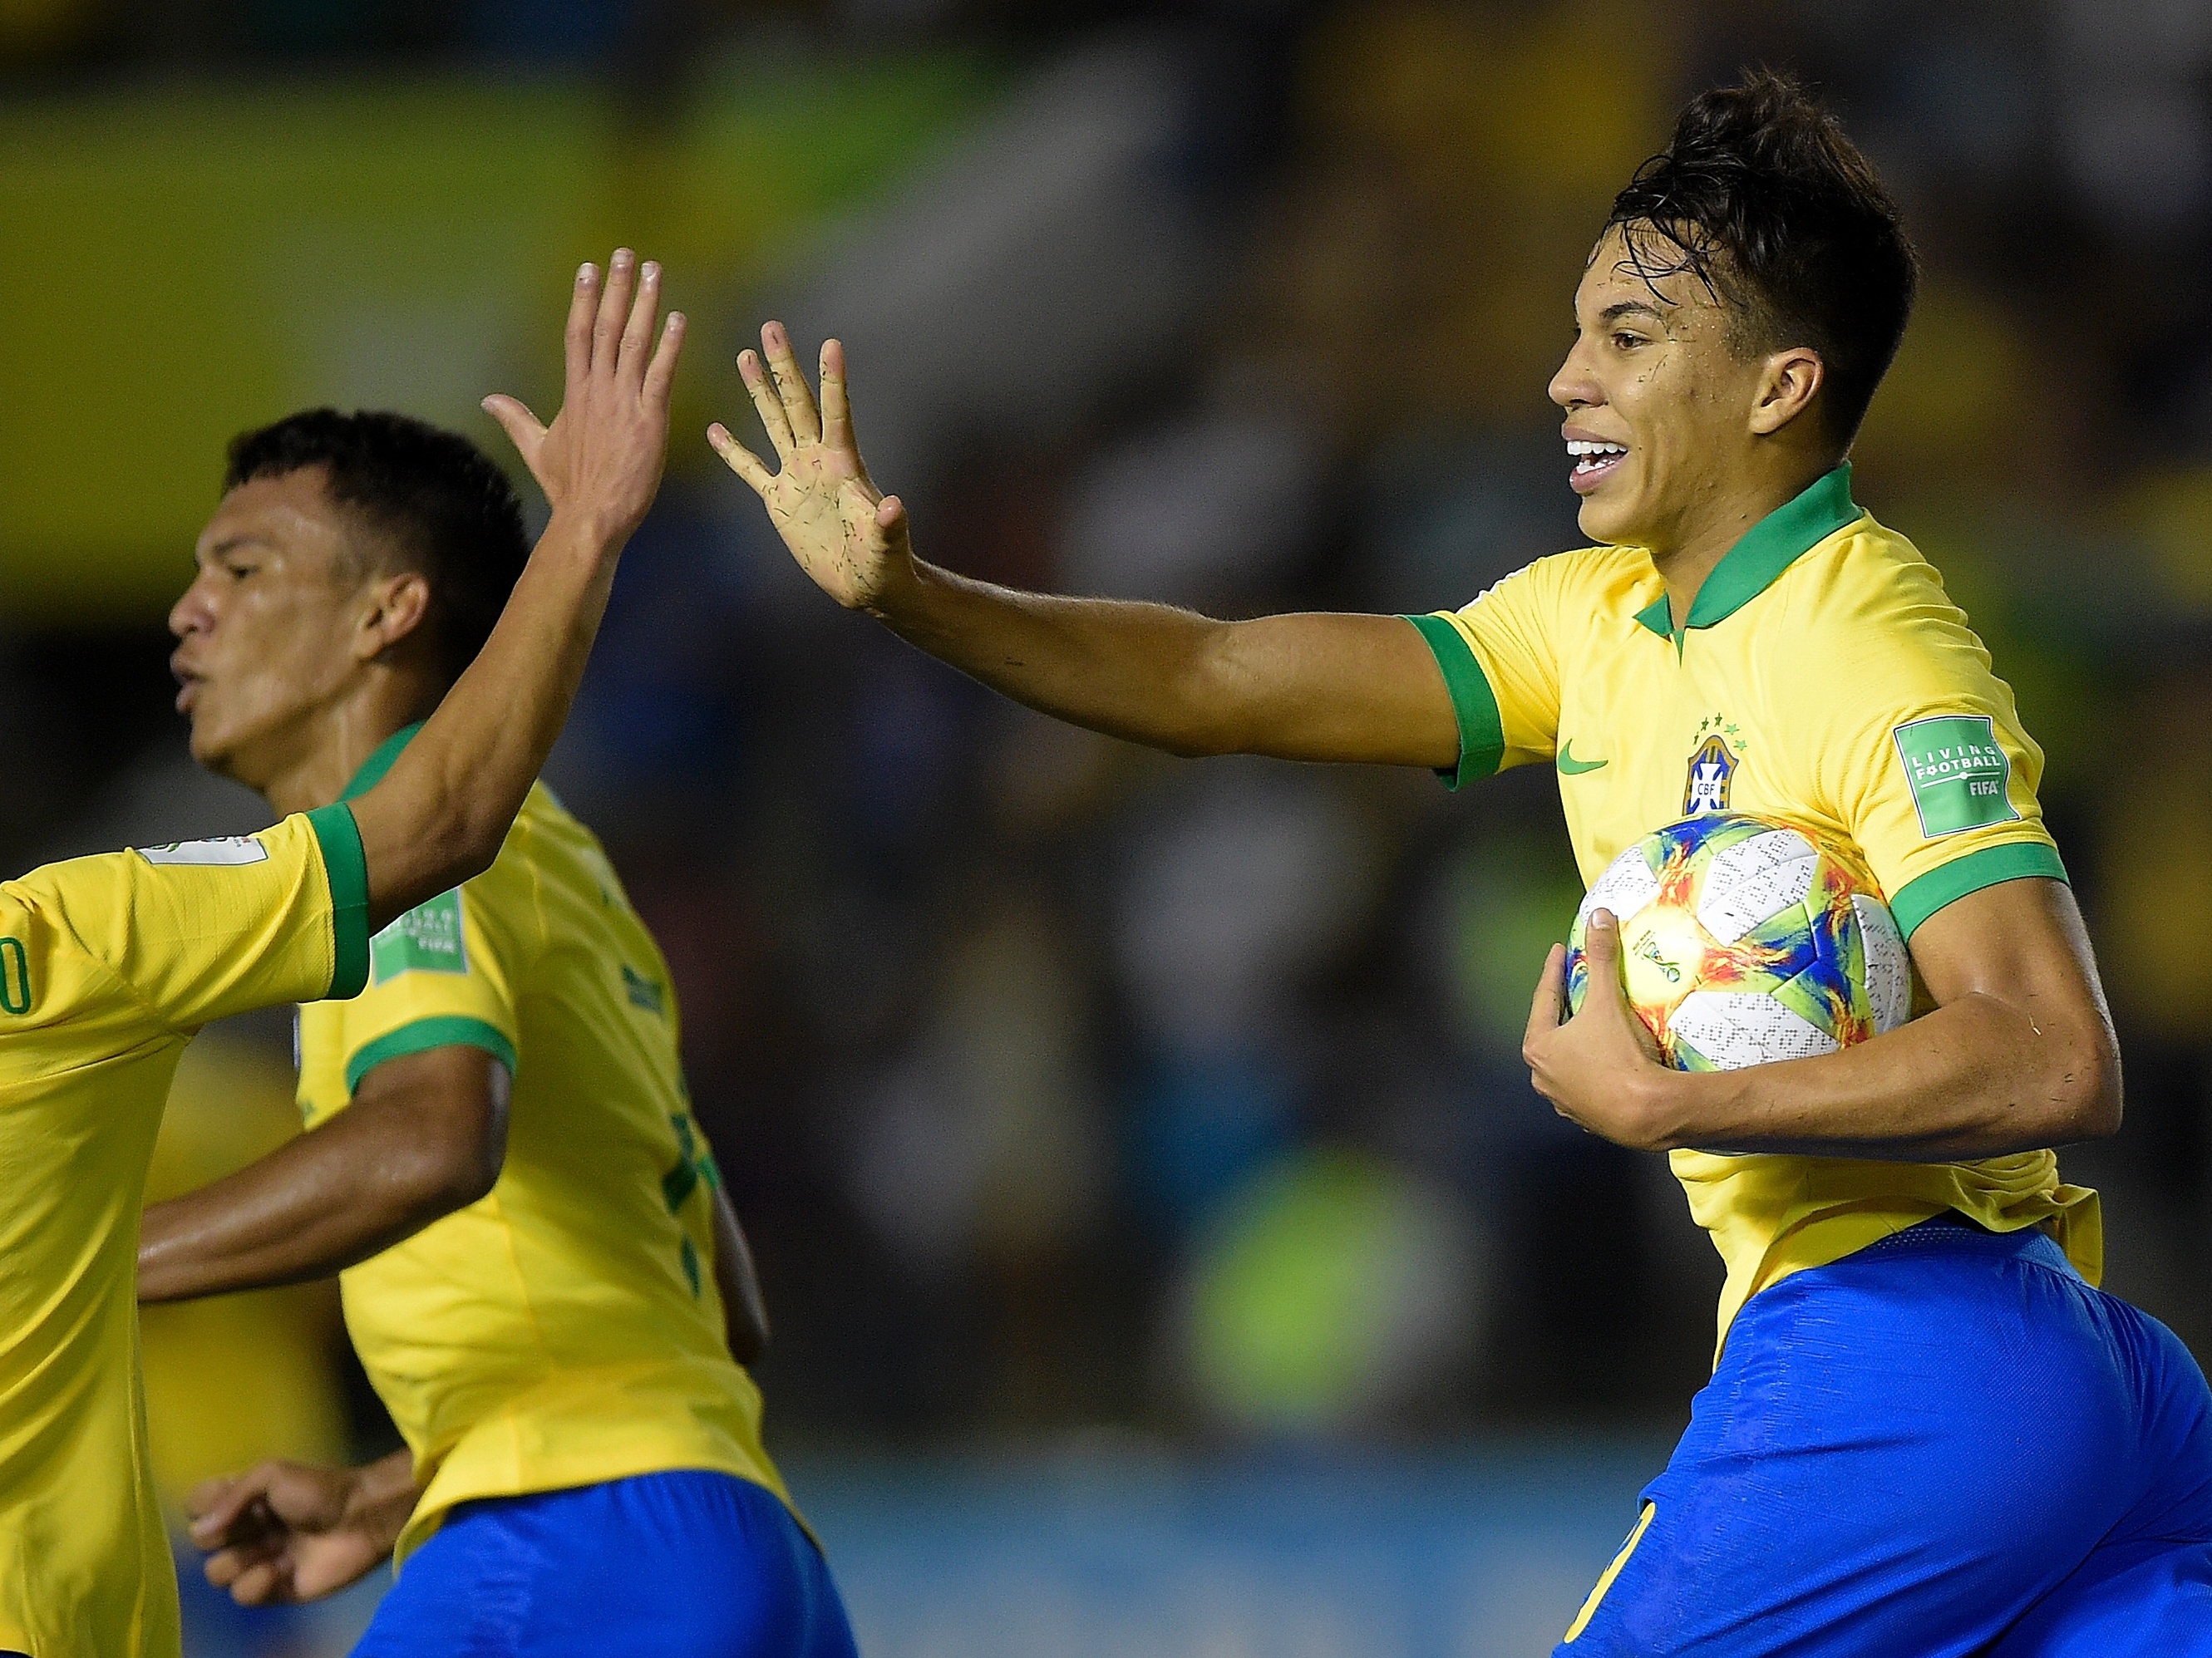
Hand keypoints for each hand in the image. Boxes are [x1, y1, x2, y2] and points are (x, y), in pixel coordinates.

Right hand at [186, 1456, 416, 1605]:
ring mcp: (257, 1560)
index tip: (227, 1498)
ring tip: (275, 1547)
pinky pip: (242, 1596)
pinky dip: (256, 1583)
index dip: (203, 1506)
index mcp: (240, 1499)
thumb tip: (199, 1531)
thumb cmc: (319, 1489)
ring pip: (217, 1572)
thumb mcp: (272, 1474)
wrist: (363, 1517)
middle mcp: (244, 1530)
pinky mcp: (274, 1589)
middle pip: (201, 1543)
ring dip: (241, 1559)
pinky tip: (282, 1569)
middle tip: (260, 1522)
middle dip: (227, 1533)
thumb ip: (231, 1497)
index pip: (195, 1506)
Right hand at [483, 249, 685, 543]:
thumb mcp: (538, 447)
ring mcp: (623, 402)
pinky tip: (678, 319)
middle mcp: (597, 389)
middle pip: (605, 326)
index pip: (577, 333)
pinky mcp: (649, 419)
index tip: (590, 267)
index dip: (584, 297)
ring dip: (644, 304)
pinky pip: (660, 374)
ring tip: (653, 271)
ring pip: (633, 342)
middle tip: (626, 253)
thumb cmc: (569, 488)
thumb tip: (489, 399)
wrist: (590, 518)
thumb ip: (517, 418)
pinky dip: (669, 346)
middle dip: (616, 287)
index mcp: (575, 392)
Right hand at [708, 323, 912, 611]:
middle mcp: (818, 460)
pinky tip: (715, 430)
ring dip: (759, 391)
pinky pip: (751, 470)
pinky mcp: (779, 501)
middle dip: (784, 366)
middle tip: (772, 327)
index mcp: (844, 464)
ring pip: (774, 423)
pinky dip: (733, 452)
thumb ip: (888, 524)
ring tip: (744, 354)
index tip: (831, 343)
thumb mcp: (887, 545)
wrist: (865, 584)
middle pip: (798, 403)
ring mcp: (797, 476)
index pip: (838, 413)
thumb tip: (892, 506)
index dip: (834, 380)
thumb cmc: (884, 563)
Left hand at [1522, 910, 1679, 1150]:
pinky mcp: (1586, 1117)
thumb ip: (1601, 957)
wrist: (1647, 1113)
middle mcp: (1542, 1076)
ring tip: (1593, 1023)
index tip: (1559, 952)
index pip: (1544, 998)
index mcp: (1539, 1046)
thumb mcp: (1607, 1000)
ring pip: (1567, 1061)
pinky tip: (1608, 1061)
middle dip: (1564, 1007)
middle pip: (1551, 1031)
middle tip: (1577, 985)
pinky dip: (1593, 1068)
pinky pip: (1586, 1084)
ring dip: (1578, 1042)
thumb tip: (1598, 916)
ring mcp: (1563, 1101)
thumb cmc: (1619, 1054)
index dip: (1553, 971)